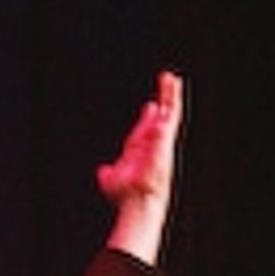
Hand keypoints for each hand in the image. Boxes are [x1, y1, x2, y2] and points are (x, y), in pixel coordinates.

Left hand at [97, 70, 184, 265]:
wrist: (137, 197)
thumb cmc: (126, 194)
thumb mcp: (112, 180)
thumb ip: (108, 174)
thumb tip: (103, 171)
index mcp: (141, 150)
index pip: (146, 130)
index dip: (147, 119)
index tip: (150, 107)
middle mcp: (154, 144)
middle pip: (161, 118)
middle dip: (163, 101)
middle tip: (166, 84)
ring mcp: (161, 139)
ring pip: (169, 112)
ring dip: (171, 94)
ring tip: (171, 78)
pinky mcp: (165, 135)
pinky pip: (171, 113)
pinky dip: (171, 98)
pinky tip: (171, 84)